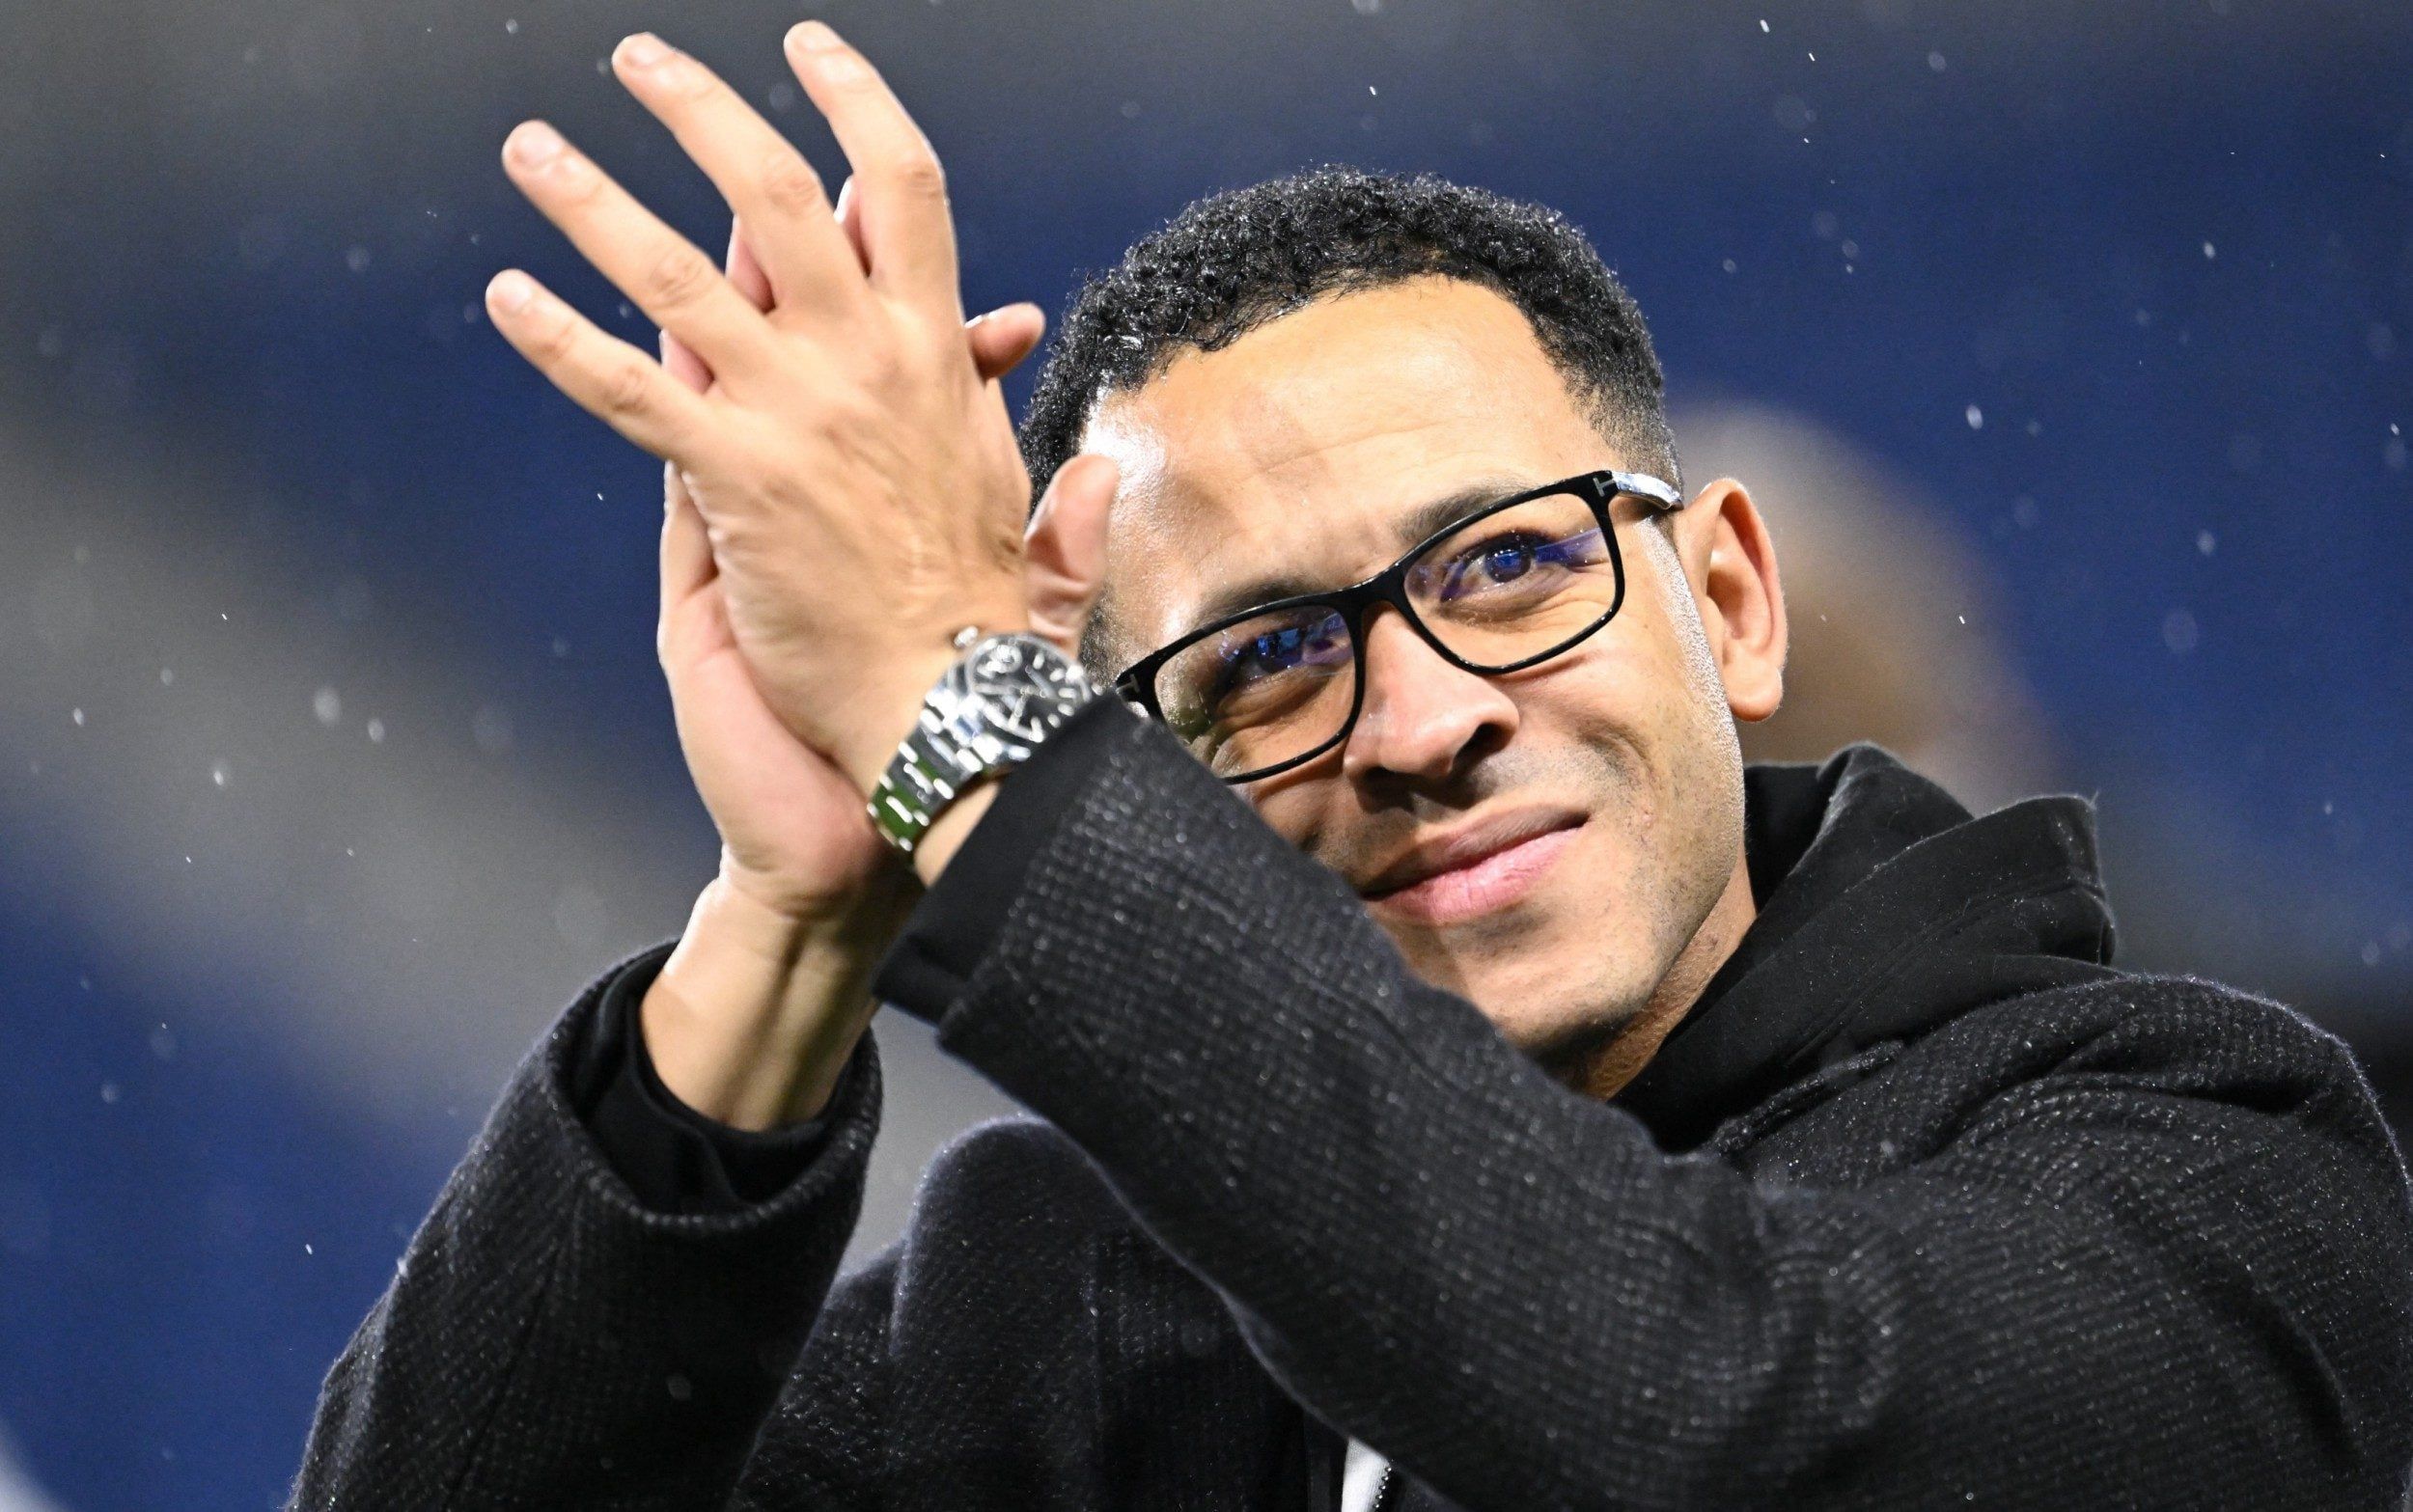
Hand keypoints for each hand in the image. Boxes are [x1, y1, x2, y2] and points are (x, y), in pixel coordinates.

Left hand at [486, 22, 1096, 799]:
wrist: (949, 706)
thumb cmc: (975, 616)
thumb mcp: (1007, 500)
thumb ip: (1009, 435)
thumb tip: (1063, 415)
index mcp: (933, 355)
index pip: (901, 190)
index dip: (853, 105)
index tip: (811, 54)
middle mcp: (868, 363)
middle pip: (778, 196)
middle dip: (700, 112)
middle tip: (641, 63)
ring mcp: (798, 417)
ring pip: (680, 277)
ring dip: (595, 201)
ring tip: (532, 151)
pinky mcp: (738, 482)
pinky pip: (631, 392)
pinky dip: (563, 341)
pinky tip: (510, 298)